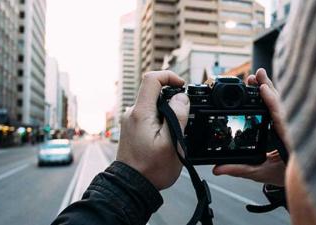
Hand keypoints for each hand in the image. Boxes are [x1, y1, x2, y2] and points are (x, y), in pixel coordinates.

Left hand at [116, 71, 189, 189]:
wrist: (132, 186)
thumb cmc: (152, 169)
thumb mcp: (172, 143)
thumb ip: (178, 116)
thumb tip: (181, 97)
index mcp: (141, 113)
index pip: (152, 79)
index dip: (169, 76)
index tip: (182, 86)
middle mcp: (132, 113)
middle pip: (154, 92)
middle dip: (172, 100)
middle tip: (184, 118)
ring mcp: (131, 121)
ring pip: (153, 105)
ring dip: (168, 113)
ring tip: (174, 135)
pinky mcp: (133, 129)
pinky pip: (149, 116)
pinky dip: (161, 121)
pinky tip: (166, 138)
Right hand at [213, 68, 288, 186]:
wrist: (301, 182)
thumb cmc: (285, 177)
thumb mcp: (260, 173)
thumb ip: (239, 169)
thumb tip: (218, 169)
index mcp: (289, 139)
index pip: (281, 116)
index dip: (273, 101)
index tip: (263, 88)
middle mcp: (293, 128)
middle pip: (282, 104)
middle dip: (268, 87)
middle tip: (256, 75)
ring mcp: (292, 125)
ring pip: (283, 103)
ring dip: (270, 90)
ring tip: (257, 78)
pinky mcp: (289, 125)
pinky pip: (282, 108)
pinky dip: (273, 97)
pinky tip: (265, 90)